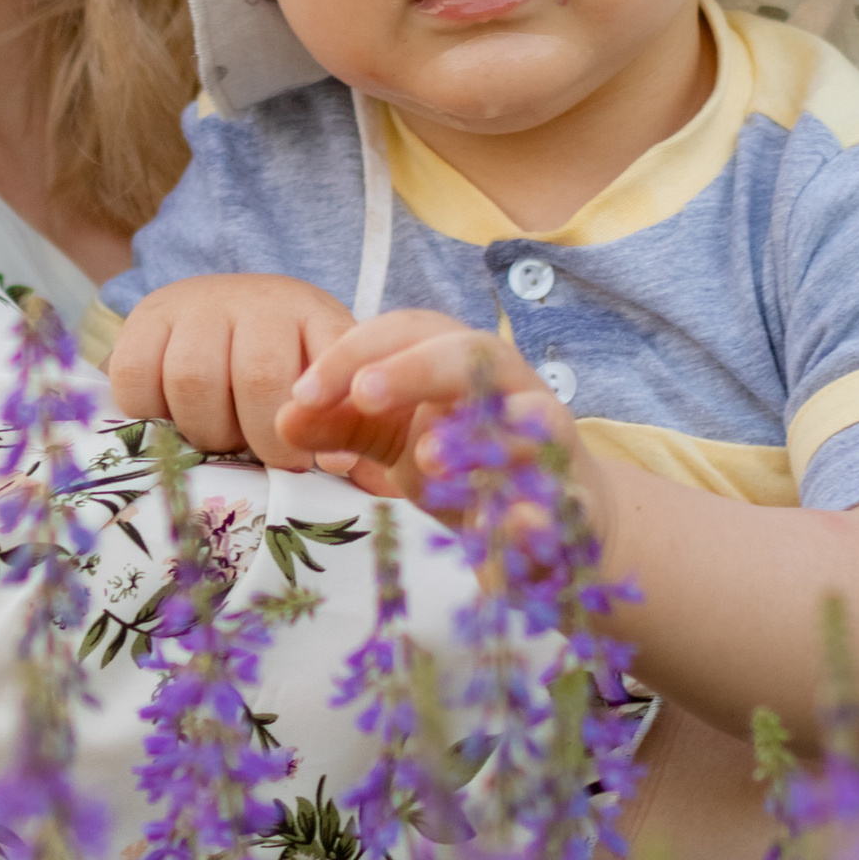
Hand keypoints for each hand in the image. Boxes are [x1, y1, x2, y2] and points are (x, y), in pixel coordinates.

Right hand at [104, 272, 356, 469]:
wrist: (216, 313)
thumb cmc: (280, 367)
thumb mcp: (323, 385)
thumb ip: (345, 428)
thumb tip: (359, 477)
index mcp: (313, 314)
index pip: (328, 362)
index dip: (322, 420)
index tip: (325, 465)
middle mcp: (258, 299)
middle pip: (259, 378)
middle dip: (261, 439)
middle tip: (263, 458)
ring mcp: (198, 304)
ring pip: (194, 379)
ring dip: (205, 430)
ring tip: (219, 438)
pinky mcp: (146, 318)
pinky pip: (138, 376)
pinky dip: (151, 413)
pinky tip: (171, 419)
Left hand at [278, 307, 583, 509]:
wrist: (562, 524)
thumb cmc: (468, 467)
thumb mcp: (398, 441)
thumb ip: (344, 425)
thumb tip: (284, 418)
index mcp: (462, 364)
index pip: (409, 331)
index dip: (355, 353)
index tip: (303, 393)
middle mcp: (513, 392)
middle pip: (474, 354)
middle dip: (417, 368)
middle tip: (364, 395)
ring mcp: (552, 445)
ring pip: (533, 421)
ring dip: (482, 437)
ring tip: (429, 461)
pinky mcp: (574, 504)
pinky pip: (560, 504)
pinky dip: (534, 516)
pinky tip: (505, 528)